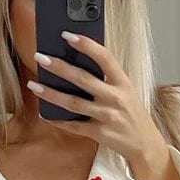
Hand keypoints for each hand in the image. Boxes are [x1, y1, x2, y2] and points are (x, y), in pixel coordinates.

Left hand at [28, 32, 169, 176]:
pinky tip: (44, 113)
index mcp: (123, 83)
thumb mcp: (126, 92)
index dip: (86, 45)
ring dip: (51, 93)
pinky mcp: (100, 134)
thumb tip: (76, 63)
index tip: (67, 35)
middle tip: (40, 57)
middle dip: (59, 67)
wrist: (146, 144)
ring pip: (73, 103)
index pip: (104, 58)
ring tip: (34, 85)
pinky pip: (74, 126)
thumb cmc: (132, 114)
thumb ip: (107, 79)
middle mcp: (115, 98)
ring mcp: (107, 117)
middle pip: (83, 79)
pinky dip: (58, 120)